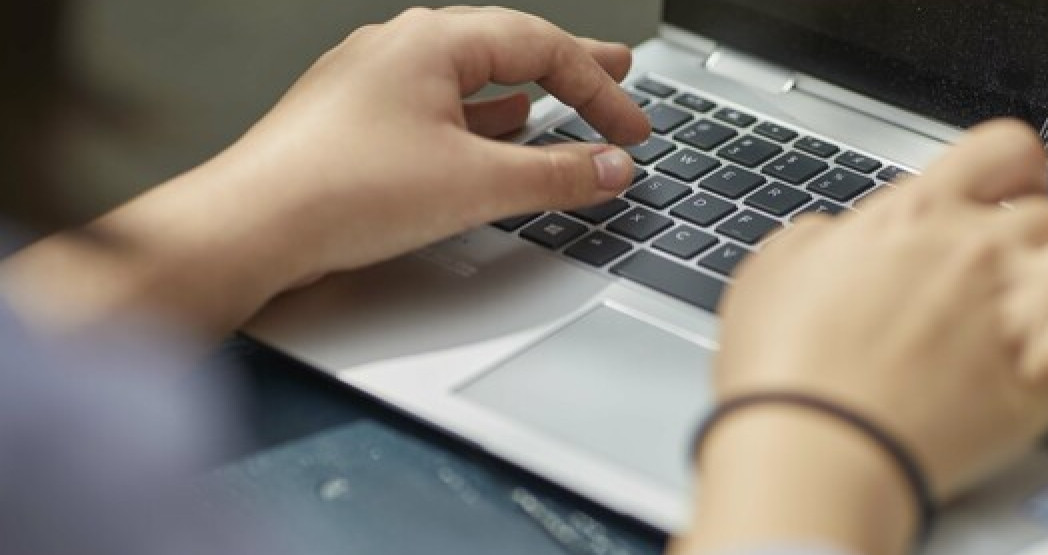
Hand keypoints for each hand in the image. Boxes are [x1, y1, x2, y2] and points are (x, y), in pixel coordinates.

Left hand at [1, 7, 649, 335]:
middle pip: (506, 49)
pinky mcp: (355, 122)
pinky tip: (488, 136)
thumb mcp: (474, 185)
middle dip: (569, 69)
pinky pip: (435, 107)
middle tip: (617, 71)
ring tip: (561, 106)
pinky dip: (477, 120)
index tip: (633, 129)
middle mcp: (399, 49)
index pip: (541, 47)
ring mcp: (373, 83)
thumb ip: (556, 176)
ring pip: (468, 79)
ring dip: (522, 97)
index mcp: (432, 41)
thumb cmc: (341, 190)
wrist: (251, 227)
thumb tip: (609, 168)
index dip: (600, 88)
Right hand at [681, 121, 1047, 554]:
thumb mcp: (771, 274)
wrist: (810, 445)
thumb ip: (818, 240)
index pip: (999, 150)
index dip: (1015, 167)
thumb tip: (838, 236)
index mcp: (911, 217)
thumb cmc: (784, 369)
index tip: (1011, 190)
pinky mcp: (1045, 368)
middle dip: (1044, 233)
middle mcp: (975, 248)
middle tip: (1026, 265)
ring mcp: (1017, 304)